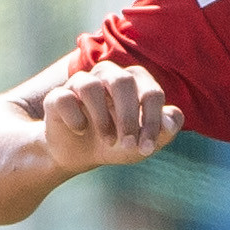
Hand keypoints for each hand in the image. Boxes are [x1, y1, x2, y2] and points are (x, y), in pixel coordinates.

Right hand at [40, 63, 183, 174]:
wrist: (80, 154)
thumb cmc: (118, 142)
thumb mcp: (144, 143)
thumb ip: (164, 131)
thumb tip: (171, 122)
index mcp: (135, 81)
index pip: (151, 92)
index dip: (153, 121)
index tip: (147, 148)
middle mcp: (108, 75)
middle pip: (123, 82)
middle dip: (129, 117)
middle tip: (128, 145)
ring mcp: (81, 83)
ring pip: (91, 86)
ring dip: (102, 118)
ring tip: (108, 140)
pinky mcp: (57, 96)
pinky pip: (64, 98)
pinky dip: (74, 118)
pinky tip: (80, 130)